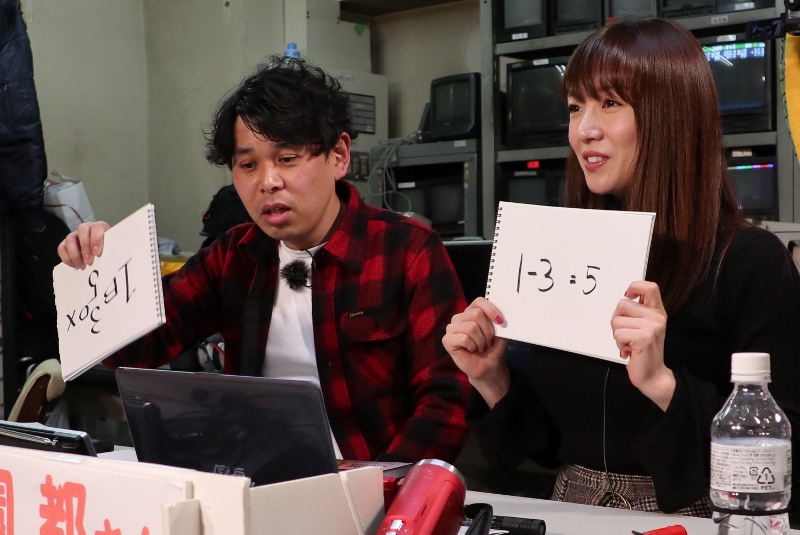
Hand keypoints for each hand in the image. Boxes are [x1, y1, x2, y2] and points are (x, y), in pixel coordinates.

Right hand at [57, 221, 110, 268]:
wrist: (101, 252)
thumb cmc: (109, 249)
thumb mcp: (113, 247)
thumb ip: (112, 249)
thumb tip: (114, 257)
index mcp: (100, 227)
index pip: (97, 227)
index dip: (96, 240)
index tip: (97, 253)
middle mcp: (86, 228)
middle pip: (82, 230)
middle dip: (85, 247)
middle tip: (89, 262)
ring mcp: (75, 235)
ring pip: (69, 239)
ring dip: (75, 255)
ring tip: (82, 266)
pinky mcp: (66, 244)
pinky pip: (61, 248)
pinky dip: (67, 258)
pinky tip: (75, 266)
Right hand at [443, 297, 509, 407]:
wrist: (488, 366)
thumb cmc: (493, 347)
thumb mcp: (501, 332)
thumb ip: (500, 321)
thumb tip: (502, 313)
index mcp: (471, 311)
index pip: (479, 301)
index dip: (491, 310)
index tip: (500, 322)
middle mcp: (459, 317)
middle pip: (476, 314)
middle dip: (487, 330)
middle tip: (489, 341)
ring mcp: (451, 328)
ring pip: (470, 327)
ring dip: (481, 341)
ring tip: (481, 347)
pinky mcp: (447, 340)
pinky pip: (463, 338)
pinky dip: (472, 346)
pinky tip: (471, 350)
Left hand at [611, 281, 674, 410]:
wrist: (653, 375)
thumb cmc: (644, 351)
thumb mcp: (645, 327)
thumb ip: (637, 312)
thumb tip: (625, 296)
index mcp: (657, 312)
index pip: (650, 287)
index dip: (635, 287)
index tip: (628, 296)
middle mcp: (657, 317)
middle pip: (622, 304)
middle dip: (617, 320)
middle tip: (627, 334)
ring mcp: (652, 327)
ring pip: (617, 321)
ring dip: (618, 335)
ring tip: (629, 343)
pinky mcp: (645, 337)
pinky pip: (618, 333)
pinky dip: (619, 344)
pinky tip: (629, 350)